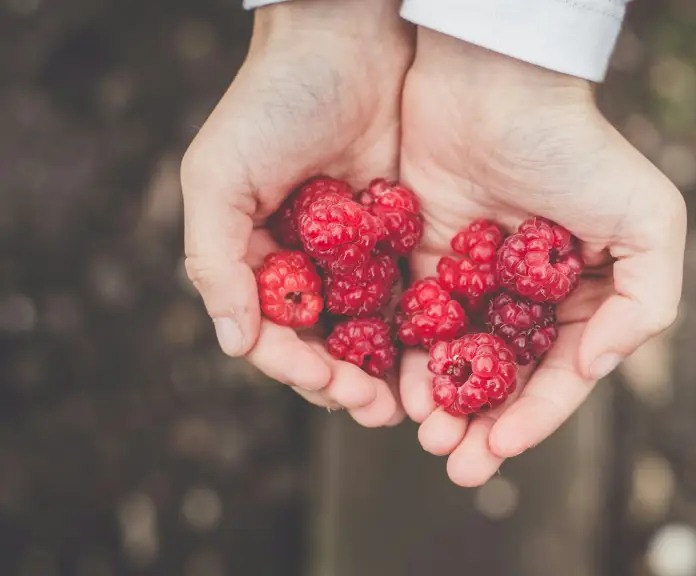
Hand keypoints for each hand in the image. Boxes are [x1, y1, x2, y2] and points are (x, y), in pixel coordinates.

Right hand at [180, 0, 411, 425]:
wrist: (348, 39)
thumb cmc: (271, 103)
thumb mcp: (219, 176)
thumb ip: (216, 260)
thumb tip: (234, 343)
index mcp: (258, 258)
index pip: (274, 333)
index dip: (298, 367)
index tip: (330, 385)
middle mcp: (309, 264)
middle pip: (328, 343)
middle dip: (349, 383)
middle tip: (381, 411)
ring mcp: (359, 254)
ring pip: (374, 328)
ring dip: (390, 370)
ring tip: (414, 402)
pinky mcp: (407, 235)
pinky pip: (416, 291)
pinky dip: (426, 327)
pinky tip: (447, 352)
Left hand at [398, 31, 687, 485]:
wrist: (494, 84)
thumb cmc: (578, 149)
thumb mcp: (649, 221)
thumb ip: (647, 303)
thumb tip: (594, 368)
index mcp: (583, 293)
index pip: (560, 373)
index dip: (535, 417)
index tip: (501, 449)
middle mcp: (529, 295)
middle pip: (505, 379)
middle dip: (483, 427)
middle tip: (458, 465)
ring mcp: (476, 280)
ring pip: (457, 361)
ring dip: (443, 406)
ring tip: (428, 437)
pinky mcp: (425, 260)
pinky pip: (415, 325)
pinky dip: (408, 362)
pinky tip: (400, 390)